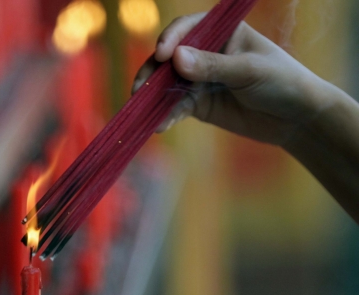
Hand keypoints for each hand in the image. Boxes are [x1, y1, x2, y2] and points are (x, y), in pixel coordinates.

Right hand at [133, 13, 331, 145]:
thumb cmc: (281, 82)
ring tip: (141, 110)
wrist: (295, 119)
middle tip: (139, 89)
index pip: (187, 29)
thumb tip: (175, 58)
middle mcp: (206, 53)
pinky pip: (176, 107)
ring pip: (168, 84)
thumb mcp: (248, 70)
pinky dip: (166, 115)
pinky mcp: (198, 104)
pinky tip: (160, 125)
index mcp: (221, 33)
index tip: (162, 55)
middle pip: (169, 58)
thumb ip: (212, 66)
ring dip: (153, 97)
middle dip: (153, 73)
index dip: (170, 39)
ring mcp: (200, 80)